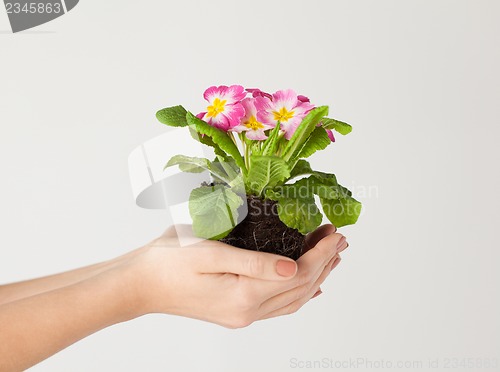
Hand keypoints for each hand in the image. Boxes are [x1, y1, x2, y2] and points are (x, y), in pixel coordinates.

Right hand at [124, 224, 347, 327]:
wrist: (140, 283)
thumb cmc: (168, 261)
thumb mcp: (209, 252)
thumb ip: (254, 263)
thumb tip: (294, 267)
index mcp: (244, 296)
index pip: (298, 274)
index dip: (321, 253)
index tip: (337, 233)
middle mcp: (248, 311)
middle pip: (301, 287)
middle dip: (325, 262)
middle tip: (340, 239)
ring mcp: (243, 315)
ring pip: (293, 298)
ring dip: (316, 276)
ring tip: (332, 256)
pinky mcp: (236, 311)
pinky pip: (278, 306)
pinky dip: (298, 293)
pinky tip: (309, 285)